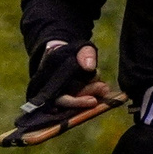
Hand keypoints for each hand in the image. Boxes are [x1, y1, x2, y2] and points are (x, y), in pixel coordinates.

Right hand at [0, 41, 122, 146]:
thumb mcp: (75, 47)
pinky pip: (80, 100)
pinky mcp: (69, 97)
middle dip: (86, 101)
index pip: (61, 102)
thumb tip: (90, 66)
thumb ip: (84, 54)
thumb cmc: (63, 50)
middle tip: (102, 91)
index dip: (77, 103)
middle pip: (70, 106)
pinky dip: (91, 95)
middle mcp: (52, 96)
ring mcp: (60, 97)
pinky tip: (103, 89)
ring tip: (104, 88)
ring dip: (90, 98)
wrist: (55, 49)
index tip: (93, 100)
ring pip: (76, 104)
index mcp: (48, 87)